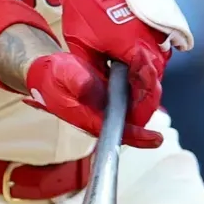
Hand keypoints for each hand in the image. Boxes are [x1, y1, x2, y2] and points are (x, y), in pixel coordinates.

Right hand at [24, 50, 162, 147]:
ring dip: (146, 88)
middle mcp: (103, 117)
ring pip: (136, 107)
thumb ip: (77, 82)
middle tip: (150, 72)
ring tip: (147, 65)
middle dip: (146, 99)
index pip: (116, 132)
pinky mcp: (113, 98)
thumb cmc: (52, 77)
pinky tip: (143, 64)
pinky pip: (134, 95)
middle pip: (133, 119)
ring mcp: (109, 108)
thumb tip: (93, 92)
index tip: (155, 138)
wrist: (48, 73)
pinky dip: (141, 81)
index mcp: (89, 118)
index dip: (137, 136)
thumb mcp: (62, 75)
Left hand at [57, 0, 166, 142]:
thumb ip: (93, 77)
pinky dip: (143, 65)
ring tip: (123, 92)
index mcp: (136, 51)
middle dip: (140, 100)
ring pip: (154, 70)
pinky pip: (154, 55)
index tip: (130, 124)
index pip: (146, 95)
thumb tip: (97, 101)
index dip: (139, 114)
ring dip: (141, 82)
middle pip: (152, 85)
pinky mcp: (159, 28)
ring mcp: (159, 36)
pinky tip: (126, 68)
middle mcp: (154, 45)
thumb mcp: (82, 46)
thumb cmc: (86, 5)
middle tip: (124, 112)